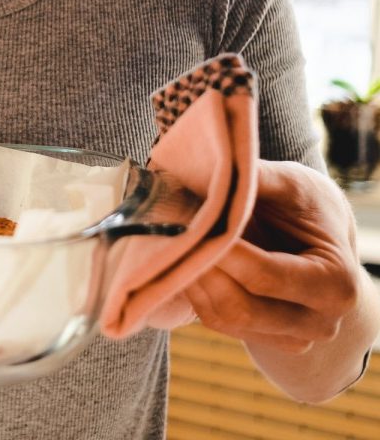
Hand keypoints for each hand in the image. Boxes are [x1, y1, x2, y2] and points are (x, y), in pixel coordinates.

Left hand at [184, 160, 360, 354]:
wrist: (317, 236)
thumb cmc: (305, 205)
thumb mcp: (290, 184)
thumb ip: (257, 178)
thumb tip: (213, 167)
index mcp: (335, 284)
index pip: (264, 276)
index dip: (221, 251)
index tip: (188, 222)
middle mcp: (318, 321)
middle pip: (240, 306)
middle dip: (200, 267)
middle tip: (171, 232)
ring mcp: (290, 337)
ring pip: (223, 318)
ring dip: (190, 280)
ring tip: (172, 241)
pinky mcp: (262, 338)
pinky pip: (216, 320)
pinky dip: (194, 290)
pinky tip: (182, 259)